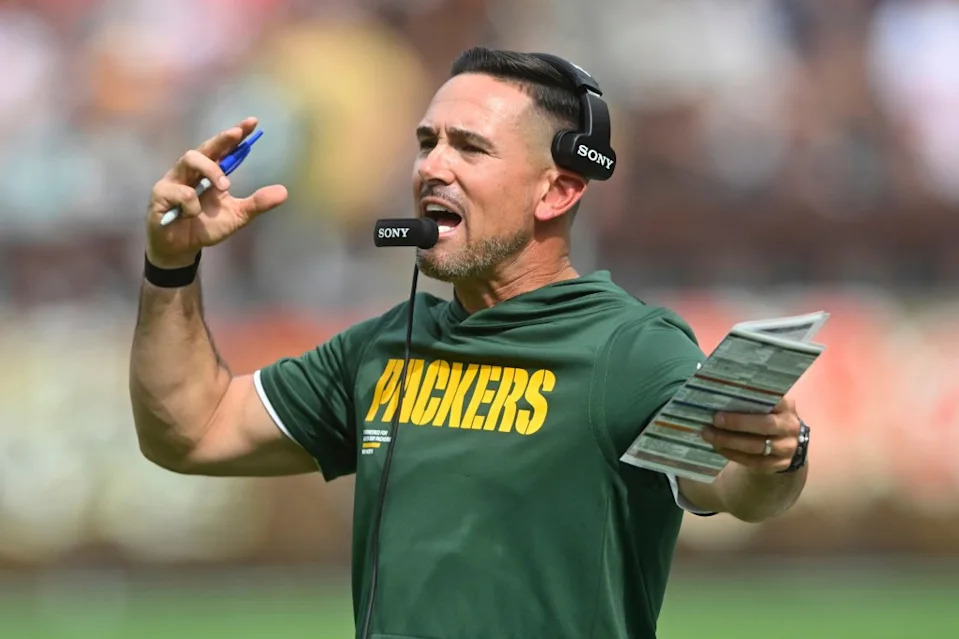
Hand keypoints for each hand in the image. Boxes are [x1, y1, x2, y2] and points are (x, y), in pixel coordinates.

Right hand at [146, 117, 287, 267]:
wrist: (182, 248)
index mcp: (210, 172)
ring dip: (210, 170)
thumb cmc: (206, 227)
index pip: (224, 149)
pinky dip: (191, 205)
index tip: (253, 122)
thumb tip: (284, 192)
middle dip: (221, 138)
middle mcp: (192, 171)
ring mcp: (174, 180)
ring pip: (189, 159)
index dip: (236, 134)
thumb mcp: (237, 215)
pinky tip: (190, 216)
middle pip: (205, 146)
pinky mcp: (161, 194)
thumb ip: (257, 203)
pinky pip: (180, 192)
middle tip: (237, 134)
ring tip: (225, 187)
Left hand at [700, 397, 800, 474]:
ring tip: (708, 435)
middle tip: (714, 420)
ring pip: (756, 446)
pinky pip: (753, 462)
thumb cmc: (767, 417)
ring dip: (729, 441)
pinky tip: (718, 447)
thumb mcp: (767, 404)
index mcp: (786, 406)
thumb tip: (718, 391)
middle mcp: (790, 427)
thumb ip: (750, 399)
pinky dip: (732, 454)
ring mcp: (787, 448)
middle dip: (737, 423)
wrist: (786, 443)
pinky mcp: (778, 464)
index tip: (727, 398)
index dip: (750, 400)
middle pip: (764, 425)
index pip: (772, 400)